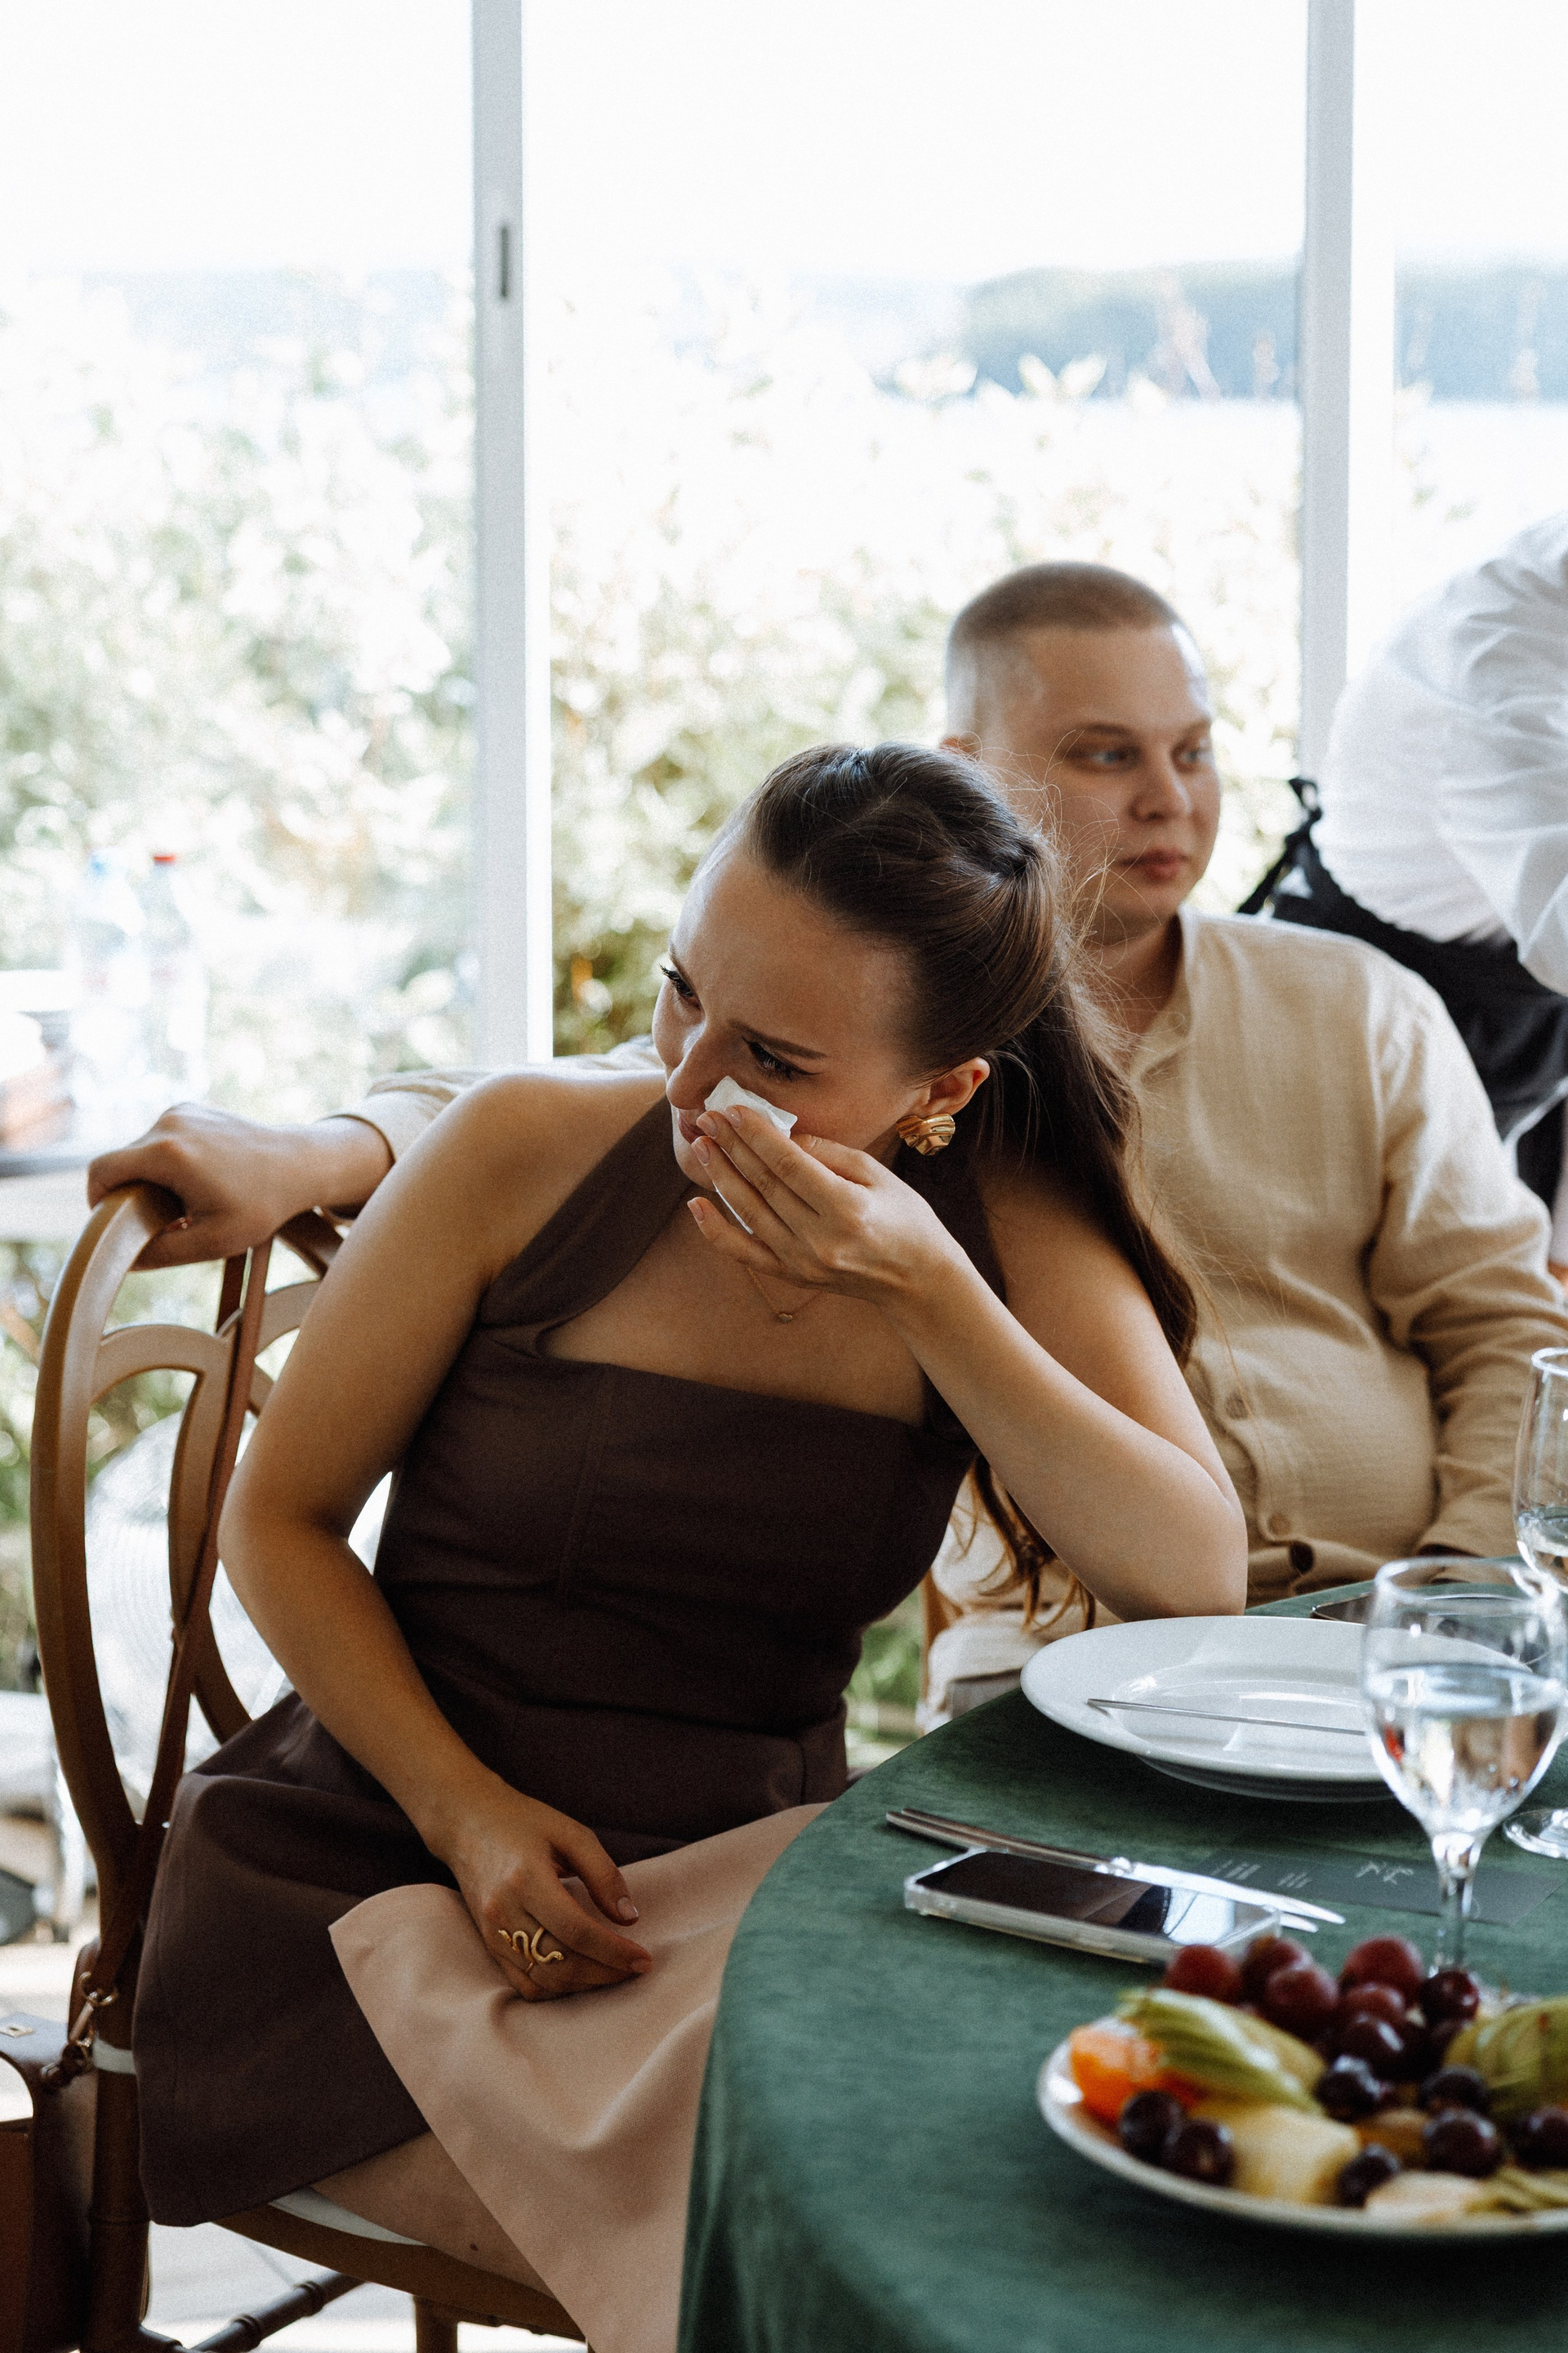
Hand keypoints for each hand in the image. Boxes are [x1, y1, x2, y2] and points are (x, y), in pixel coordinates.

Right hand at [86, 1104, 391, 1268]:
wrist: (300, 1164)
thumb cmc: (262, 1206)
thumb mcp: (213, 1242)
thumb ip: (162, 1253)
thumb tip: (126, 1258)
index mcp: (168, 1154)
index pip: (101, 1171)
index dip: (97, 1199)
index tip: (115, 1221)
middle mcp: (169, 1123)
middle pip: (120, 1161)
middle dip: (130, 1192)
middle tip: (159, 1219)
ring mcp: (181, 1111)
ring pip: (140, 1150)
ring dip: (150, 1176)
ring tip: (184, 1200)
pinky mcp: (191, 1108)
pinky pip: (160, 1138)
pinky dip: (167, 1160)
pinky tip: (197, 1179)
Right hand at [438, 1778, 651, 2003]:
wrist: (467, 1822)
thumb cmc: (523, 1821)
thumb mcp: (570, 1833)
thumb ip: (603, 1873)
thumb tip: (630, 1918)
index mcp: (527, 1879)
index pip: (576, 1932)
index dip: (613, 1952)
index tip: (643, 1958)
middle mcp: (505, 1911)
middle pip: (560, 1963)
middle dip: (605, 1973)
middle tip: (635, 1967)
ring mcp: (492, 1932)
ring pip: (543, 1980)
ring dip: (583, 1984)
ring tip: (613, 1971)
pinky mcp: (488, 1943)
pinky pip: (523, 1983)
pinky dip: (555, 1989)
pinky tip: (580, 1975)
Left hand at [685, 1102, 959, 1308]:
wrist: (916, 1279)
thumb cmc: (904, 1217)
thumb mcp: (877, 1174)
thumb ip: (828, 1153)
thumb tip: (781, 1135)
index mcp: (846, 1208)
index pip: (788, 1164)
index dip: (756, 1134)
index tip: (732, 1109)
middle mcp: (819, 1239)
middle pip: (764, 1184)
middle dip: (732, 1146)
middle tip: (706, 1118)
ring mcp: (802, 1262)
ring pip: (749, 1212)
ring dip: (721, 1177)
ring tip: (701, 1145)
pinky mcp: (792, 1276)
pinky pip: (745, 1253)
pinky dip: (717, 1231)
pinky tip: (696, 1205)